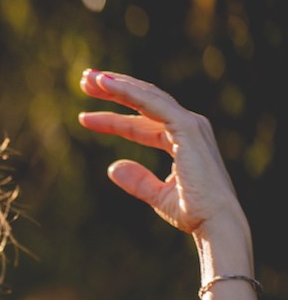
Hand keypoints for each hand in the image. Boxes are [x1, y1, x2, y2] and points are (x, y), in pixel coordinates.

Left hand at [77, 70, 245, 238]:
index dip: (112, 120)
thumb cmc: (193, 212)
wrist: (215, 222)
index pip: (140, 124)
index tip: (84, 118)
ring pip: (146, 97)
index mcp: (182, 141)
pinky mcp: (187, 127)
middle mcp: (188, 127)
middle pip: (143, 102)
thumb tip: (112, 167)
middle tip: (84, 80)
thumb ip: (137, 181)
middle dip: (114, 90)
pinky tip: (106, 84)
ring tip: (88, 77)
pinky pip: (152, 104)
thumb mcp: (157, 195)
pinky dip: (129, 91)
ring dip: (117, 84)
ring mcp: (189, 125)